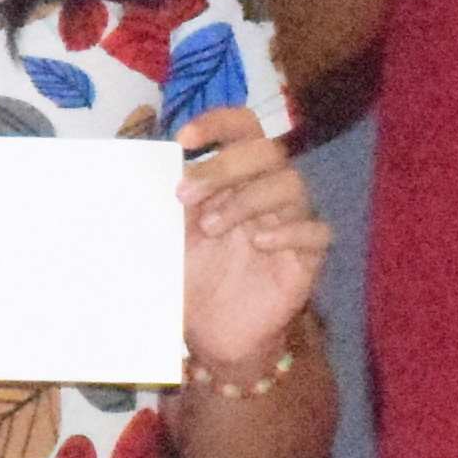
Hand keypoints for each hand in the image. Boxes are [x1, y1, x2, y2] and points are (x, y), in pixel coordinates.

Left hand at [172, 105, 330, 376]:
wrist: (213, 335)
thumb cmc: (195, 276)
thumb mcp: (171, 233)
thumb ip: (166, 196)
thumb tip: (141, 158)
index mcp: (238, 176)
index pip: (243, 127)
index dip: (219, 122)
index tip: (184, 139)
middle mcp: (268, 191)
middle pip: (267, 151)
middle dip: (224, 167)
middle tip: (185, 195)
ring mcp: (292, 222)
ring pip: (291, 185)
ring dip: (246, 200)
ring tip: (212, 228)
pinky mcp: (308, 258)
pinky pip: (316, 231)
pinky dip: (289, 231)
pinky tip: (260, 243)